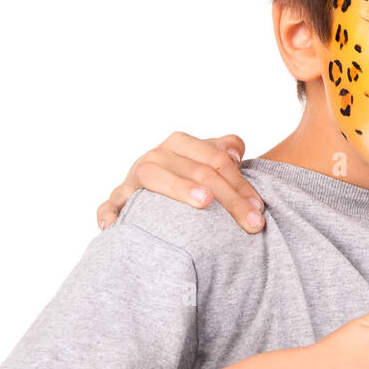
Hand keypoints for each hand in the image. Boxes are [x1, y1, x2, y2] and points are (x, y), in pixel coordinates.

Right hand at [96, 131, 264, 232]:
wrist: (161, 183)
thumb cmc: (193, 174)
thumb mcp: (211, 158)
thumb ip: (226, 149)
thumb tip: (233, 154)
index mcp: (180, 144)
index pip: (217, 159)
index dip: (241, 183)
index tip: (260, 208)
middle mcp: (156, 157)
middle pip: (198, 171)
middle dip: (230, 199)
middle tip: (252, 222)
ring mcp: (134, 177)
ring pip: (156, 178)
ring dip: (180, 188)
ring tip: (204, 201)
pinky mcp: (119, 198)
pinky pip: (111, 204)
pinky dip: (109, 212)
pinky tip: (114, 225)